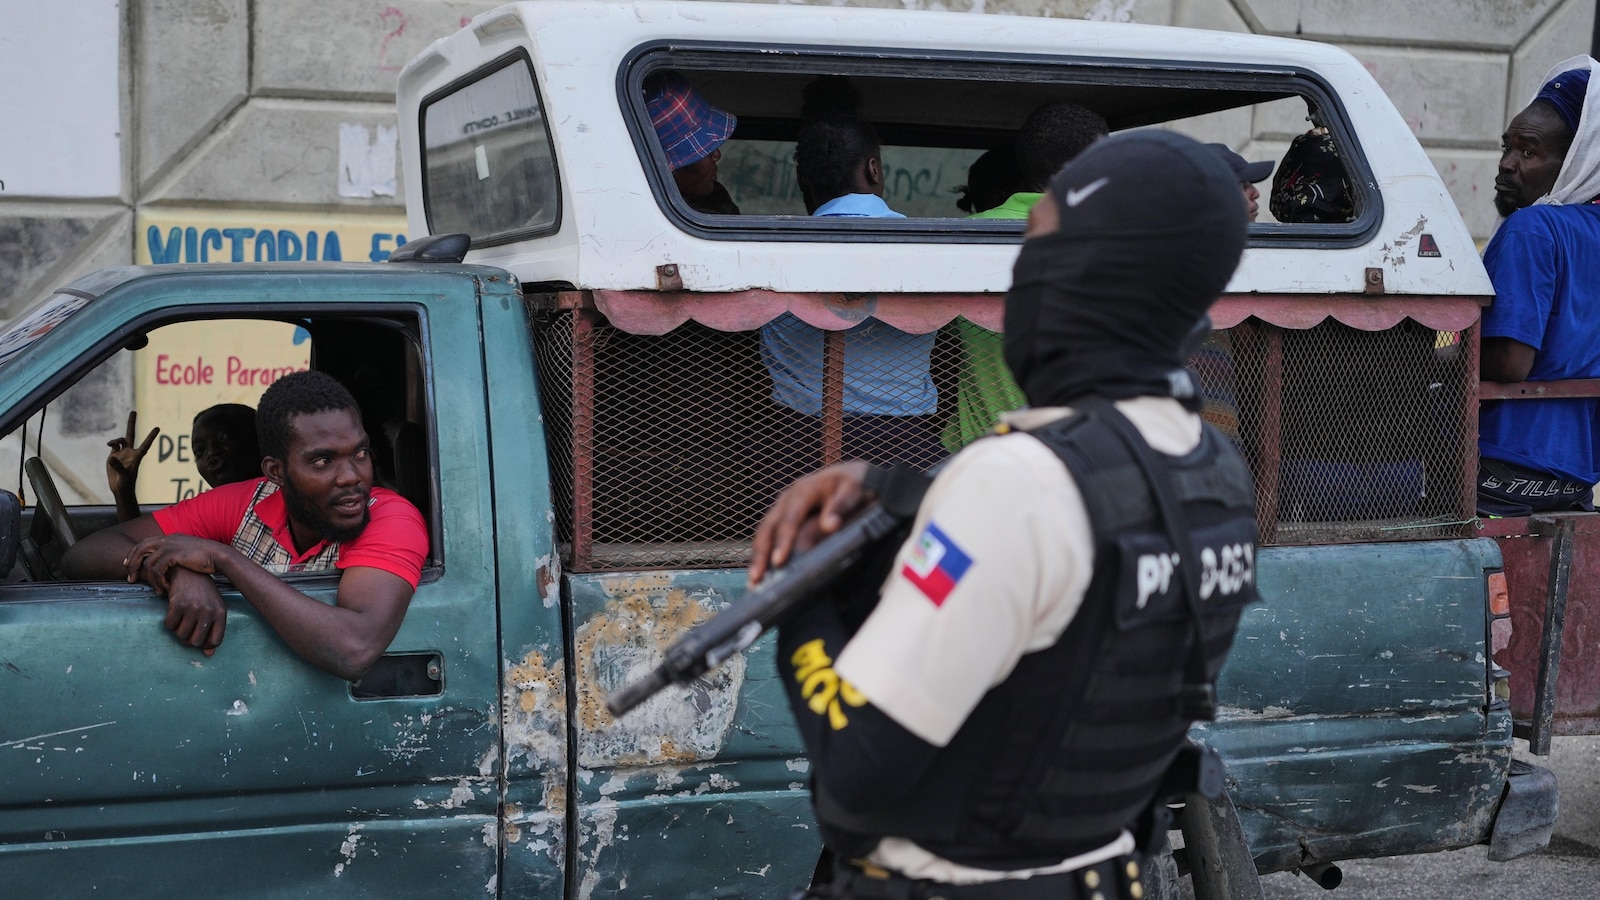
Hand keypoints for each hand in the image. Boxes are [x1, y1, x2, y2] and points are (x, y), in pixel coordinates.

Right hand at [106, 411, 157, 514]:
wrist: (120, 488)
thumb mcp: (124, 476)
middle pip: (131, 434)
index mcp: (137, 456)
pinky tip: (109, 445)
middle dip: (131, 423)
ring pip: (120, 440)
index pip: (146, 444)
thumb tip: (112, 457)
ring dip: (115, 439)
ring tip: (110, 444)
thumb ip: (118, 466)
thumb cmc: (126, 484)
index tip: (157, 428)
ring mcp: (122, 453)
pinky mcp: (114, 456)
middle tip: (134, 411)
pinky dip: (111, 443)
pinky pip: (113, 445)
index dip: (151, 436)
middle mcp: (130, 452)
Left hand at [125, 533, 224, 593]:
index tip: (129, 564)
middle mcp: (167, 539)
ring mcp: (169, 546)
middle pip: (140, 548)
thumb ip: (177, 556)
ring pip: (148, 562)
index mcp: (171, 537)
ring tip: (154, 589)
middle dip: (132, 563)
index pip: (146, 542)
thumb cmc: (208, 558)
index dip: (134, 553)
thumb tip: (169, 565)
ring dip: (148, 578)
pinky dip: (158, 580)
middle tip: (130, 577)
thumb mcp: (188, 554)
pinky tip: (164, 588)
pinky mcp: (172, 555)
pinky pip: (157, 569)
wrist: (219, 556)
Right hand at [161, 567, 226, 656]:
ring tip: (180, 622)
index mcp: (220, 614)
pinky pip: (170, 625)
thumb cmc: (202, 593)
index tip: (198, 640)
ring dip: (177, 632)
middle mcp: (208, 612)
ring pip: (181, 636)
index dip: (205, 645)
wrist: (189, 572)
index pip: (215, 642)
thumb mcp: (213, 608)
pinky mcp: (178, 605)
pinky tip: (172, 615)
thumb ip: (212, 630)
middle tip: (185, 631)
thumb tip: (209, 654)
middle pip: (196, 642)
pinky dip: (168, 624)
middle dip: (188, 641)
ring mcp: (193, 608)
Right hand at [749, 461, 872, 585]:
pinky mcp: (784, 519)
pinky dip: (763, 555)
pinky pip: (768, 537)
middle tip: (758, 577)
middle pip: (769, 527)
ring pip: (764, 533)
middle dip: (762, 553)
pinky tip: (760, 574)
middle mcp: (788, 499)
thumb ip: (841, 505)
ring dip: (758, 557)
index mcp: (804, 490)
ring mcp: (783, 509)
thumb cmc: (853, 484)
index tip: (779, 561)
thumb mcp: (853, 490)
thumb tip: (830, 524)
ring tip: (754, 581)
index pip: (790, 517)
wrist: (850, 477)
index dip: (783, 539)